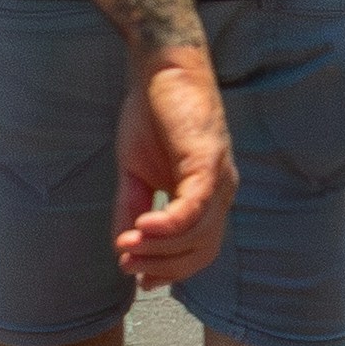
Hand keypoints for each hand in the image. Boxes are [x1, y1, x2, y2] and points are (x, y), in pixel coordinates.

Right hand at [113, 41, 238, 287]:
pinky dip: (169, 224)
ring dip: (160, 248)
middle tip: (128, 265)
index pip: (198, 251)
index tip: (138, 279)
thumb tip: (123, 248)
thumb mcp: (135, 171)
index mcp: (207, 196)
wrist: (159, 66)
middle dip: (163, 266)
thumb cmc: (151, 113)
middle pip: (202, 251)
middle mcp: (221, 192)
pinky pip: (195, 206)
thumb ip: (133, 208)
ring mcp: (219, 177)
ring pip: (198, 234)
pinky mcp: (209, 160)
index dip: (170, 271)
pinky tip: (143, 227)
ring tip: (128, 245)